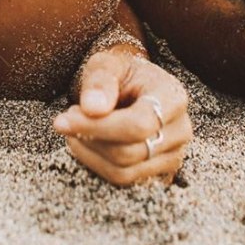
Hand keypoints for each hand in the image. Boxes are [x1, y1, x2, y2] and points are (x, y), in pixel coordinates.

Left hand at [53, 48, 191, 186]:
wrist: (134, 84)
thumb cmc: (121, 72)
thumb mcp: (108, 64)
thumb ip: (100, 81)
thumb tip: (92, 108)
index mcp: (173, 97)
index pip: (138, 125)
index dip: (99, 126)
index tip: (64, 118)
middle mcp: (180, 129)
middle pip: (130, 152)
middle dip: (90, 138)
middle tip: (66, 119)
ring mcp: (172, 155)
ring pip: (124, 172)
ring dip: (90, 153)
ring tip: (74, 128)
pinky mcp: (158, 173)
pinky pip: (123, 181)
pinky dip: (97, 164)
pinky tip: (86, 143)